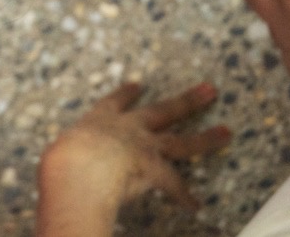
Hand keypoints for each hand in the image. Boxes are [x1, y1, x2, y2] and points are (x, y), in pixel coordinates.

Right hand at [37, 83, 230, 235]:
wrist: (79, 166)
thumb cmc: (62, 159)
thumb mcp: (62, 152)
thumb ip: (70, 156)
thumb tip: (63, 167)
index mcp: (99, 120)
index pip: (114, 104)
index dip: (126, 94)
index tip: (138, 84)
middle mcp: (127, 128)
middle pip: (163, 111)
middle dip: (186, 101)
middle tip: (209, 89)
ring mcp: (144, 146)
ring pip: (181, 142)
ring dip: (205, 138)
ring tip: (227, 132)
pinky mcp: (154, 169)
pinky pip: (173, 186)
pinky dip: (183, 197)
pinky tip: (195, 205)